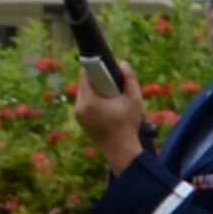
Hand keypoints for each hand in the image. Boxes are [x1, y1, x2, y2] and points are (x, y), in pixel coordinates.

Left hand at [71, 59, 147, 173]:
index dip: (96, 69)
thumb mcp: (134, 100)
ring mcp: (77, 114)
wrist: (121, 150)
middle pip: (84, 84)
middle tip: (112, 87)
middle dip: (97, 82)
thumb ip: (129, 80)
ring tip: (110, 99)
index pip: (85, 75)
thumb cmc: (128, 125)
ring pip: (84, 94)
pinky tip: (106, 108)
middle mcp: (79, 105)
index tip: (107, 71)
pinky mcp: (79, 120)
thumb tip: (123, 63)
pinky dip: (93, 102)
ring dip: (95, 92)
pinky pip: (84, 104)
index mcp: (89, 100)